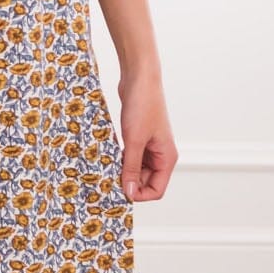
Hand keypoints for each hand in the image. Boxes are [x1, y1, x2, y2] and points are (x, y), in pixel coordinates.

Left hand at [116, 70, 177, 201]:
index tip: (119, 190)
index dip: (139, 194)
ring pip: (136, 170)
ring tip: (107, 167)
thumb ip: (131, 168)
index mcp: (167, 158)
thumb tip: (128, 192)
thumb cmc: (143, 105)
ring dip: (122, 171)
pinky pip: (130, 157)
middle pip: (145, 182)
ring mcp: (150, 146)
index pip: (157, 190)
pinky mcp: (139, 138)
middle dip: (128, 182)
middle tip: (107, 179)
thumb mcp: (134, 140)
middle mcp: (161, 154)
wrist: (139, 78)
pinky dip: (120, 159)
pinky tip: (108, 156)